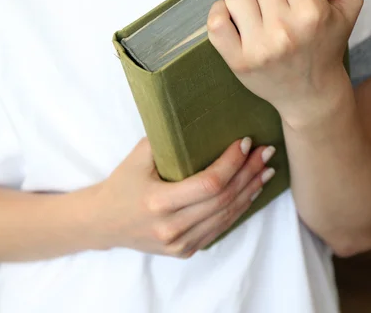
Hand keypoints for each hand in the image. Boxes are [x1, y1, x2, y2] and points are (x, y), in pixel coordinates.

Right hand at [90, 137, 275, 257]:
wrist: (104, 223)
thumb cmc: (122, 185)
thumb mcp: (137, 157)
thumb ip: (167, 140)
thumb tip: (201, 119)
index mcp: (158, 203)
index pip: (209, 184)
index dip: (232, 163)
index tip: (245, 143)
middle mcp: (171, 228)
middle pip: (223, 200)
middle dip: (248, 173)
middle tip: (266, 152)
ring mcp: (180, 243)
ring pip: (226, 216)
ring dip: (250, 191)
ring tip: (266, 170)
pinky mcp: (185, 250)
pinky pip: (219, 228)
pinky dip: (238, 209)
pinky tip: (250, 192)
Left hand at [206, 0, 362, 127]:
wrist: (310, 93)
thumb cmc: (326, 44)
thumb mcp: (349, 4)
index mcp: (312, 11)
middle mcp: (285, 29)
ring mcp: (259, 46)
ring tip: (256, 10)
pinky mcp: (238, 60)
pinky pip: (215, 20)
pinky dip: (221, 13)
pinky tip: (235, 19)